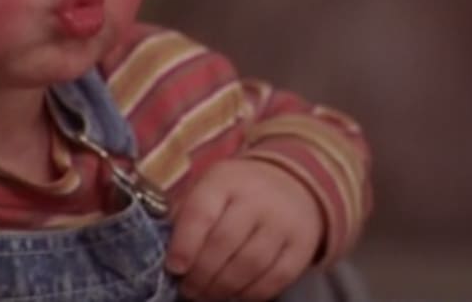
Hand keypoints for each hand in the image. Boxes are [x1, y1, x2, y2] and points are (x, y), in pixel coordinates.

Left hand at [165, 159, 322, 300]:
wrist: (291, 183)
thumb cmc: (237, 191)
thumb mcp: (209, 187)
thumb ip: (187, 214)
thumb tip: (169, 255)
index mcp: (225, 180)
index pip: (201, 213)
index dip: (185, 245)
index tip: (174, 268)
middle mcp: (257, 198)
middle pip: (224, 243)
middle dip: (201, 274)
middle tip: (188, 289)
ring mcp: (283, 222)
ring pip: (250, 264)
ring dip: (223, 288)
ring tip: (206, 295)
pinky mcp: (302, 246)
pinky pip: (276, 279)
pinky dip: (251, 294)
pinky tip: (234, 295)